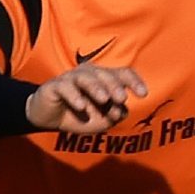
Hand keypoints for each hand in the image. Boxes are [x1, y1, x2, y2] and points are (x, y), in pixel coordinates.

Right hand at [27, 64, 148, 132]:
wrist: (51, 119)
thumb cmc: (82, 116)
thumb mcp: (103, 120)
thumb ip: (115, 114)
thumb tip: (123, 110)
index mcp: (105, 79)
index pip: (122, 73)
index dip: (134, 81)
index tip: (143, 94)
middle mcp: (89, 74)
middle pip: (105, 74)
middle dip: (115, 86)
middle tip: (121, 98)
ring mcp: (71, 78)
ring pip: (86, 77)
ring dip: (96, 87)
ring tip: (104, 99)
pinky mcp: (54, 86)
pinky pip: (65, 87)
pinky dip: (74, 96)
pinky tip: (81, 106)